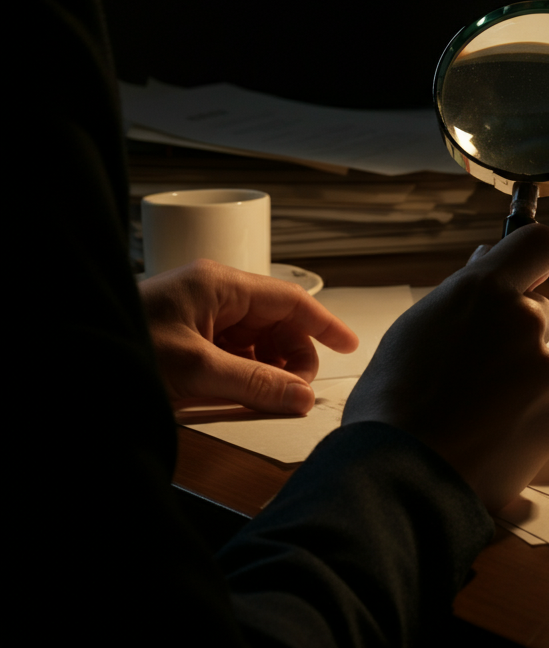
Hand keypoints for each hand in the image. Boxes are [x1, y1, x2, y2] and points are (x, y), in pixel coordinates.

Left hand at [139, 259, 357, 414]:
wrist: (65, 358)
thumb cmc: (123, 349)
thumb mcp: (195, 371)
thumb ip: (254, 384)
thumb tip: (301, 396)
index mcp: (218, 285)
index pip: (289, 299)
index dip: (323, 323)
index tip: (348, 346)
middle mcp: (212, 294)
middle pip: (274, 320)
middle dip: (292, 354)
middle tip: (296, 391)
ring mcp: (198, 315)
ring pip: (254, 340)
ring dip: (269, 368)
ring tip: (270, 398)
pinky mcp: (185, 337)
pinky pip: (231, 353)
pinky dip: (245, 373)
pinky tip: (245, 395)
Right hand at [342, 224, 548, 511]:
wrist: (402, 478)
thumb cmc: (393, 401)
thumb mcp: (416, 327)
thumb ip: (462, 294)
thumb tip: (487, 264)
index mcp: (486, 292)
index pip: (541, 244)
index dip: (532, 258)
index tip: (522, 273)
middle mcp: (525, 323)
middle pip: (539, 311)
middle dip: (516, 330)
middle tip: (475, 362)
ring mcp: (546, 372)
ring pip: (542, 362)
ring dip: (518, 377)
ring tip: (471, 409)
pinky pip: (545, 405)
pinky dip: (523, 416)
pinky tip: (485, 434)